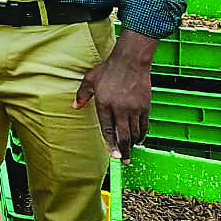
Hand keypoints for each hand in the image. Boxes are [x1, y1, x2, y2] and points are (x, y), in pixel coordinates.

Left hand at [75, 33, 152, 159]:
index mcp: (104, 104)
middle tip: (123, 160)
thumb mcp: (90, 79)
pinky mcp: (145, 106)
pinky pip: (144, 125)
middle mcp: (120, 109)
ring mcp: (134, 109)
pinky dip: (142, 134)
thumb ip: (82, 94)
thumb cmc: (108, 69)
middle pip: (123, 135)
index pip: (106, 129)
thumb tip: (74, 106)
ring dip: (133, 143)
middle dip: (123, 150)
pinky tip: (139, 138)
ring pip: (135, 133)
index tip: (111, 154)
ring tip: (130, 150)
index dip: (109, 143)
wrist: (130, 61)